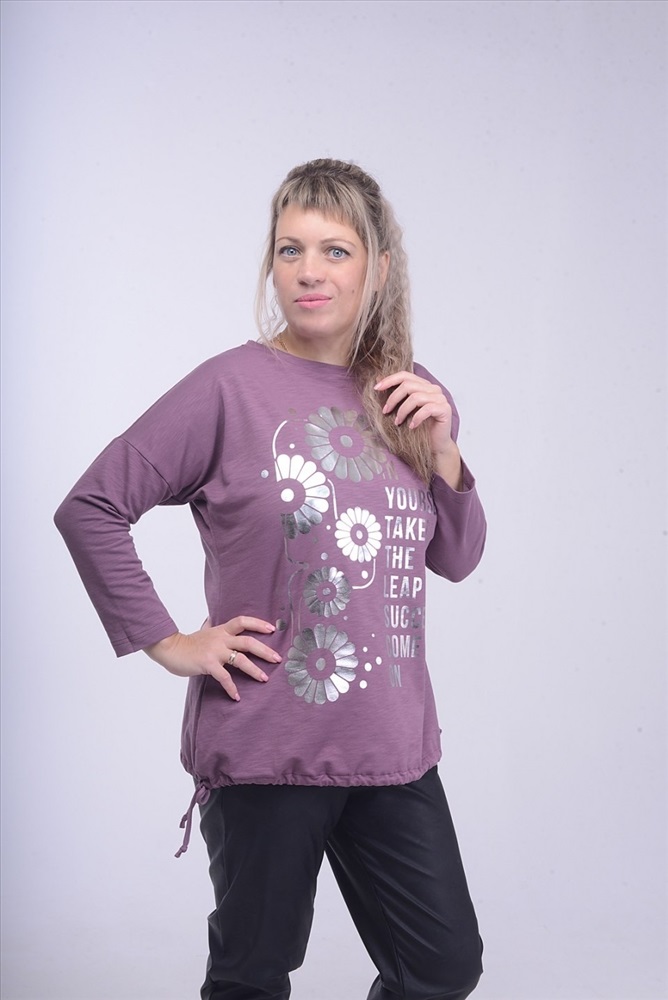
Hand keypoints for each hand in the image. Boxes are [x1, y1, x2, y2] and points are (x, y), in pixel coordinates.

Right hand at [144, 616, 280, 700]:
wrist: (169, 649)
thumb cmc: (186, 643)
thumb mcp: (202, 631)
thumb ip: (210, 626)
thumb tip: (211, 618)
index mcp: (221, 630)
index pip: (243, 621)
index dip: (259, 623)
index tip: (272, 629)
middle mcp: (221, 639)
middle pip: (249, 642)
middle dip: (265, 651)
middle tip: (277, 659)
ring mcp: (215, 651)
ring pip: (241, 660)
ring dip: (254, 670)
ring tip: (264, 679)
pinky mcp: (208, 664)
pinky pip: (225, 677)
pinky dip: (232, 688)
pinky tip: (237, 697)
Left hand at [374, 371, 462, 488]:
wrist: (435, 446)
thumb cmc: (419, 428)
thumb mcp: (403, 409)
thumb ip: (395, 395)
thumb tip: (377, 379)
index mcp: (423, 385)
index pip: (405, 375)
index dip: (389, 380)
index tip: (376, 388)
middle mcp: (433, 389)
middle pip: (408, 385)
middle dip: (393, 398)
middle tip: (386, 411)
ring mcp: (440, 398)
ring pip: (415, 397)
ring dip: (402, 411)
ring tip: (397, 422)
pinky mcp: (444, 409)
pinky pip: (426, 409)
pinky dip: (416, 418)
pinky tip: (411, 426)